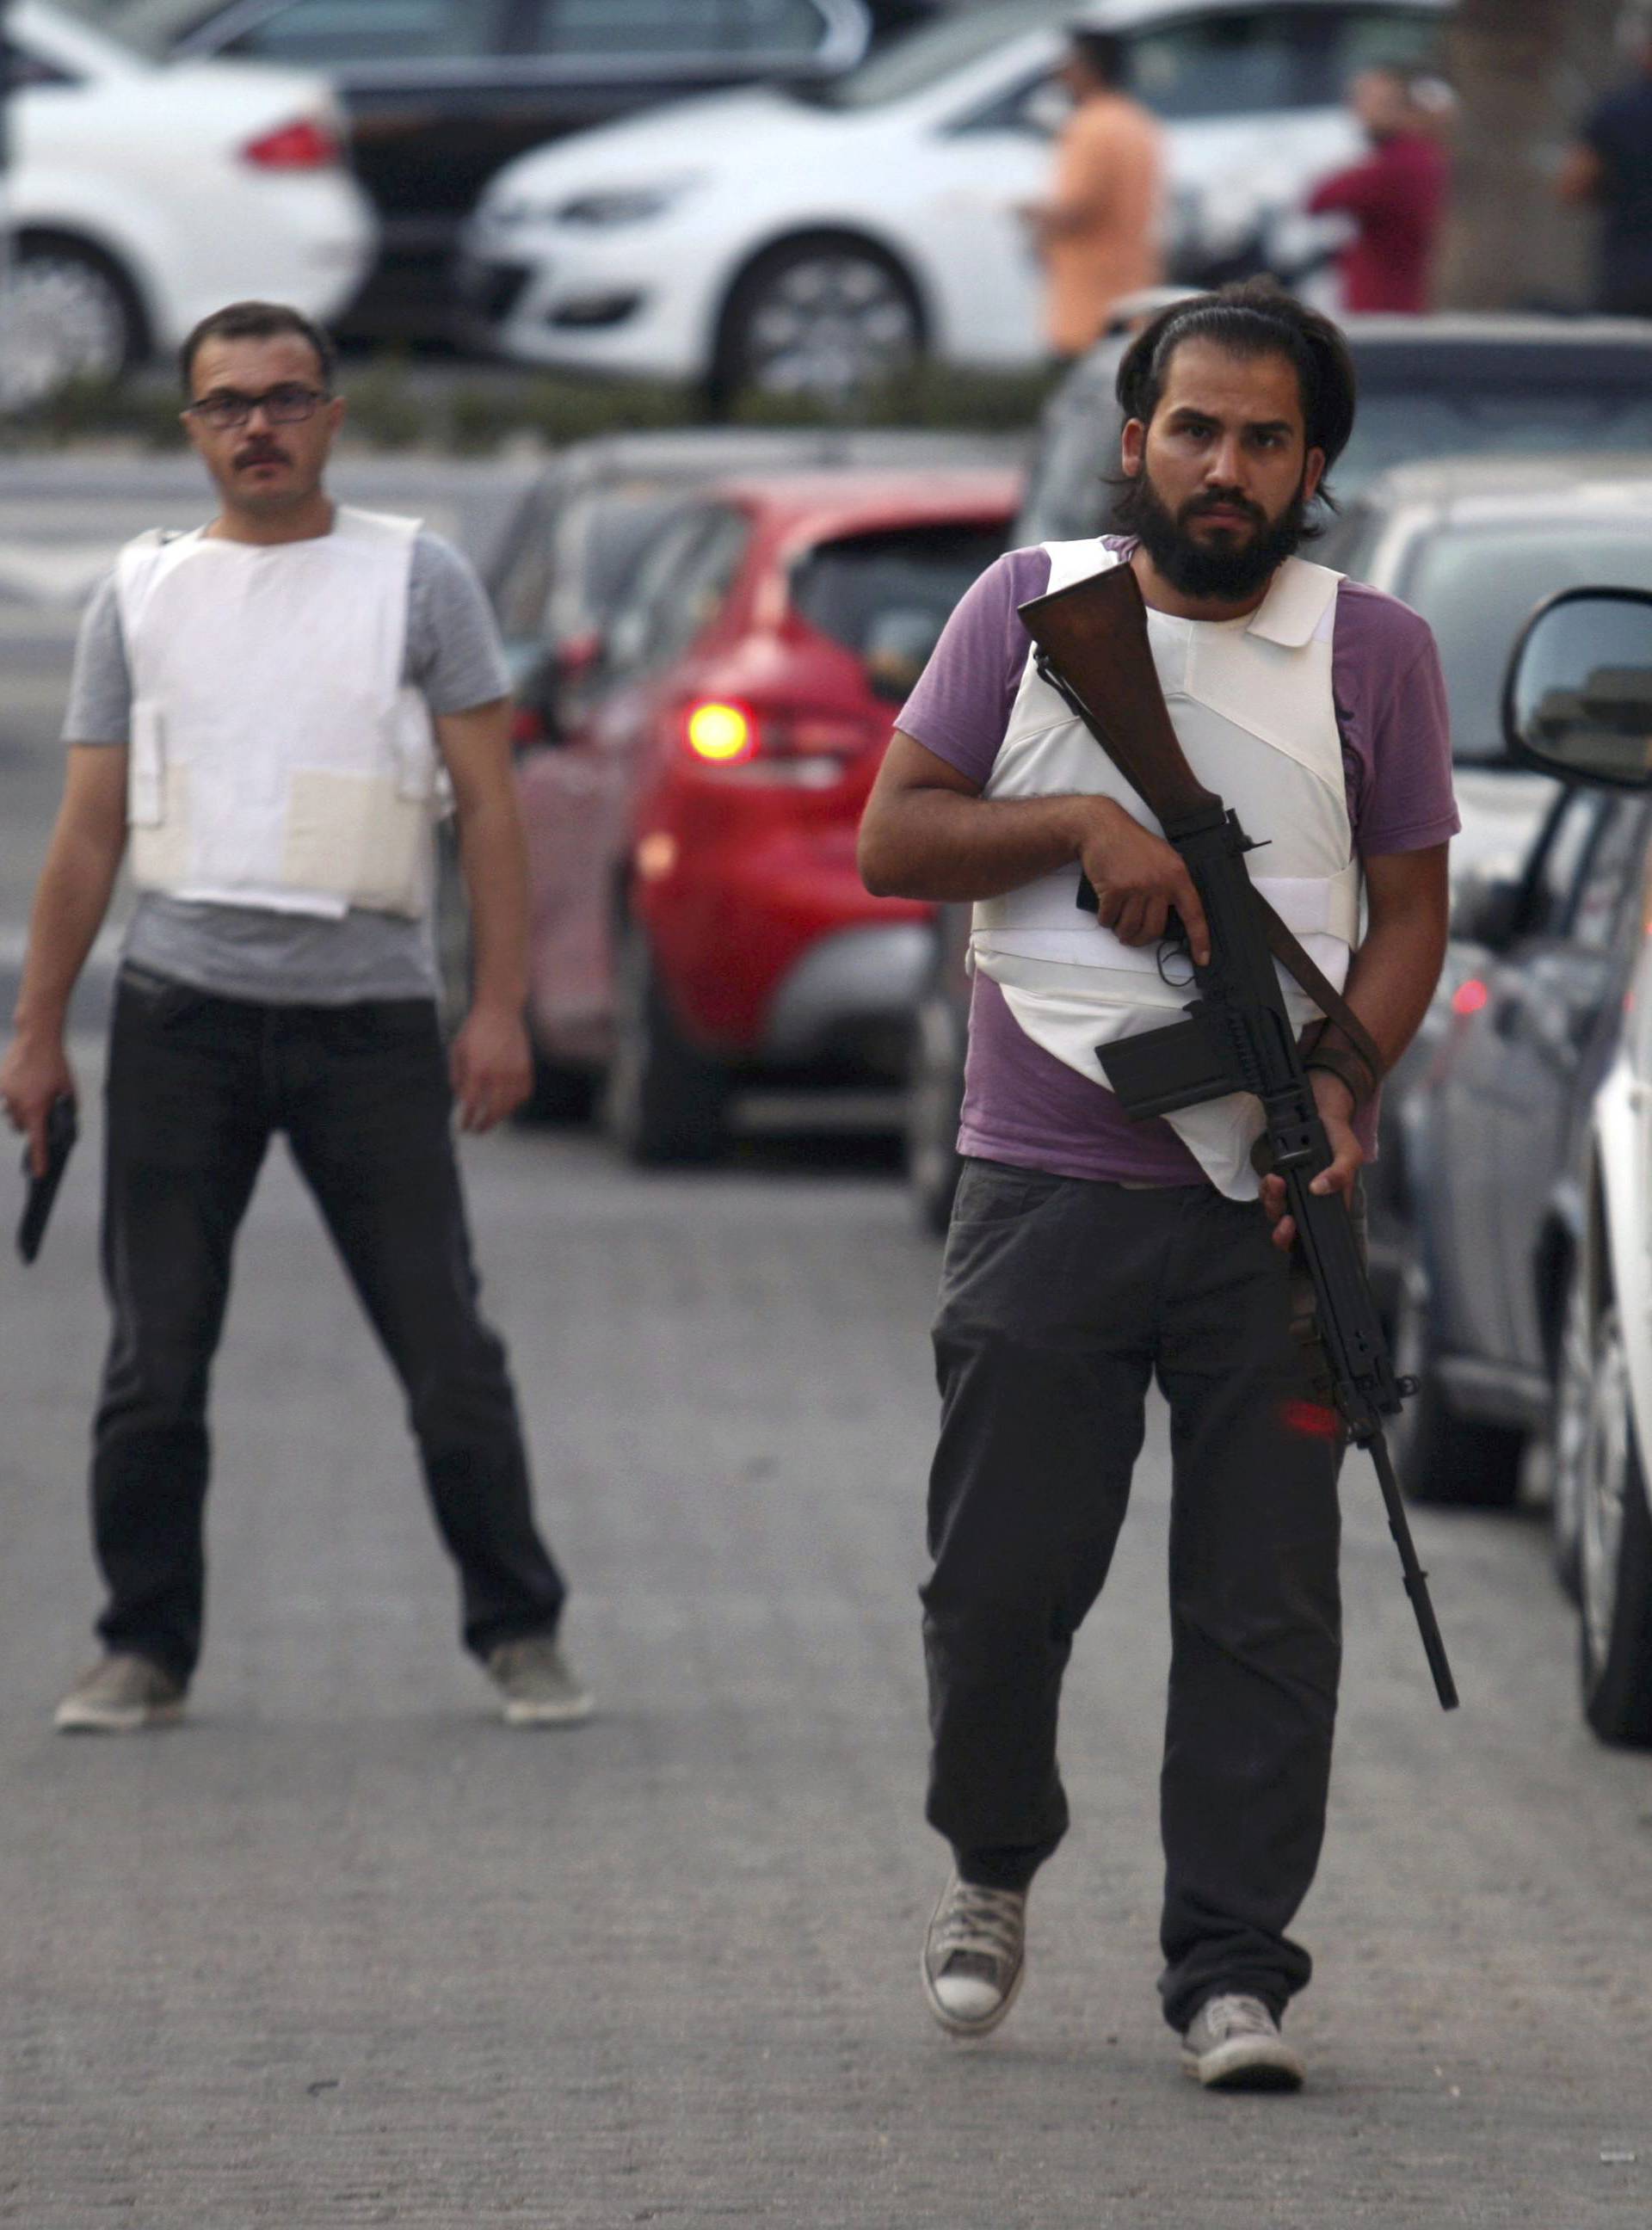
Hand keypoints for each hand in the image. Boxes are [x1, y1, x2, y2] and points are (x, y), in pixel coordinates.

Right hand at [1, 1031, 76, 1177]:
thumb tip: (65, 1119)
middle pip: (20, 1128)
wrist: (37, 1038)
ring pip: (9, 1114)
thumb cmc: (55, 1063)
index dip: (38, 1159)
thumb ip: (67, 1109)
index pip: (38, 1141)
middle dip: (29, 1125)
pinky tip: (18, 1086)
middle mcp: (18, 1105)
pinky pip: (1, 1099)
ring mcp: (5, 1094)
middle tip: (39, 1112)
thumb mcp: (68, 1090)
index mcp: (36, 1109)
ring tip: (31, 1094)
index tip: (38, 1173)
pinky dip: (8, 1098)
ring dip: (19, 1111)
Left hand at [449, 1004, 531, 1133]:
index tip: (464, 1126)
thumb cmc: (476, 1028)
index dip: (467, 1119)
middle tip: (478, 1130)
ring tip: (492, 1119)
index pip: (472, 1104)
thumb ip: (457, 1075)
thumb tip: (460, 1096)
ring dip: (500, 1116)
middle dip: (484, 1124)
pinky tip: (508, 1104)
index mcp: (477, 1070)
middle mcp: (497, 1074)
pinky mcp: (526, 1068)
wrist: (500, 1010)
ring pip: (510, 1105)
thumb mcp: (457, 1050)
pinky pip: (523, 1093)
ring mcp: (514, 1072)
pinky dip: (516, 1103)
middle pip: (493, 1111)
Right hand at [1073, 797, 1210, 964]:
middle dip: (1140, 939)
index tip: (1202, 959)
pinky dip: (1105, 920)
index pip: (1194, 913)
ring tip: (1118, 925)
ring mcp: (1136, 887)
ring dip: (1121, 932)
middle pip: (1154, 929)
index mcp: (1177, 876)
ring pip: (1130, 928)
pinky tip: (1106, 910)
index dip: (1200, 939)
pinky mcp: (1114, 890)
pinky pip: (1109, 919)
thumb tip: (1170, 914)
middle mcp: (1159, 883)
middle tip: (1132, 938)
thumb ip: (1171, 883)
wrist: (1103, 828)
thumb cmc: (1133, 844)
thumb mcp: (1163, 857)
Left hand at [1260, 1070, 1363, 1253]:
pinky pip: (1268, 1192)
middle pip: (1292, 1229)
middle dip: (1283, 1229)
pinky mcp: (1280, 1179)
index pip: (1316, 1234)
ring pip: (1277, 1211)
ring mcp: (1293, 1192)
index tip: (1294, 1229)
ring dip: (1274, 1203)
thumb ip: (1341, 1174)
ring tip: (1277, 1184)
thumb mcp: (1349, 1154)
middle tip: (1285, 1218)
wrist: (1320, 1111)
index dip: (1301, 1240)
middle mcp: (1311, 1203)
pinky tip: (1272, 1177)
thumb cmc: (1340, 1137)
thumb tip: (1319, 1189)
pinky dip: (1267, 1189)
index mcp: (1331, 1205)